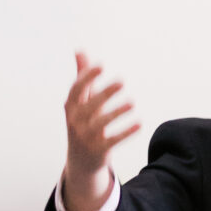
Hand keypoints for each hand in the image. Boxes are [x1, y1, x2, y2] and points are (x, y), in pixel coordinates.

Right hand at [63, 51, 138, 208]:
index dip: (87, 77)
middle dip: (105, 93)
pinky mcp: (98, 151)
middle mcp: (74, 122)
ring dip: (117, 112)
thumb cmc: (83, 122)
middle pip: (89, 106)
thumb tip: (79, 50)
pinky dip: (126, 132)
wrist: (81, 160)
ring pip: (100, 124)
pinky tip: (140, 123)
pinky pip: (113, 140)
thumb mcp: (81, 102)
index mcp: (70, 107)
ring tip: (132, 103)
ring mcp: (85, 138)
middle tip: (122, 81)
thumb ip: (82, 77)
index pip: (76, 89)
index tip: (101, 65)